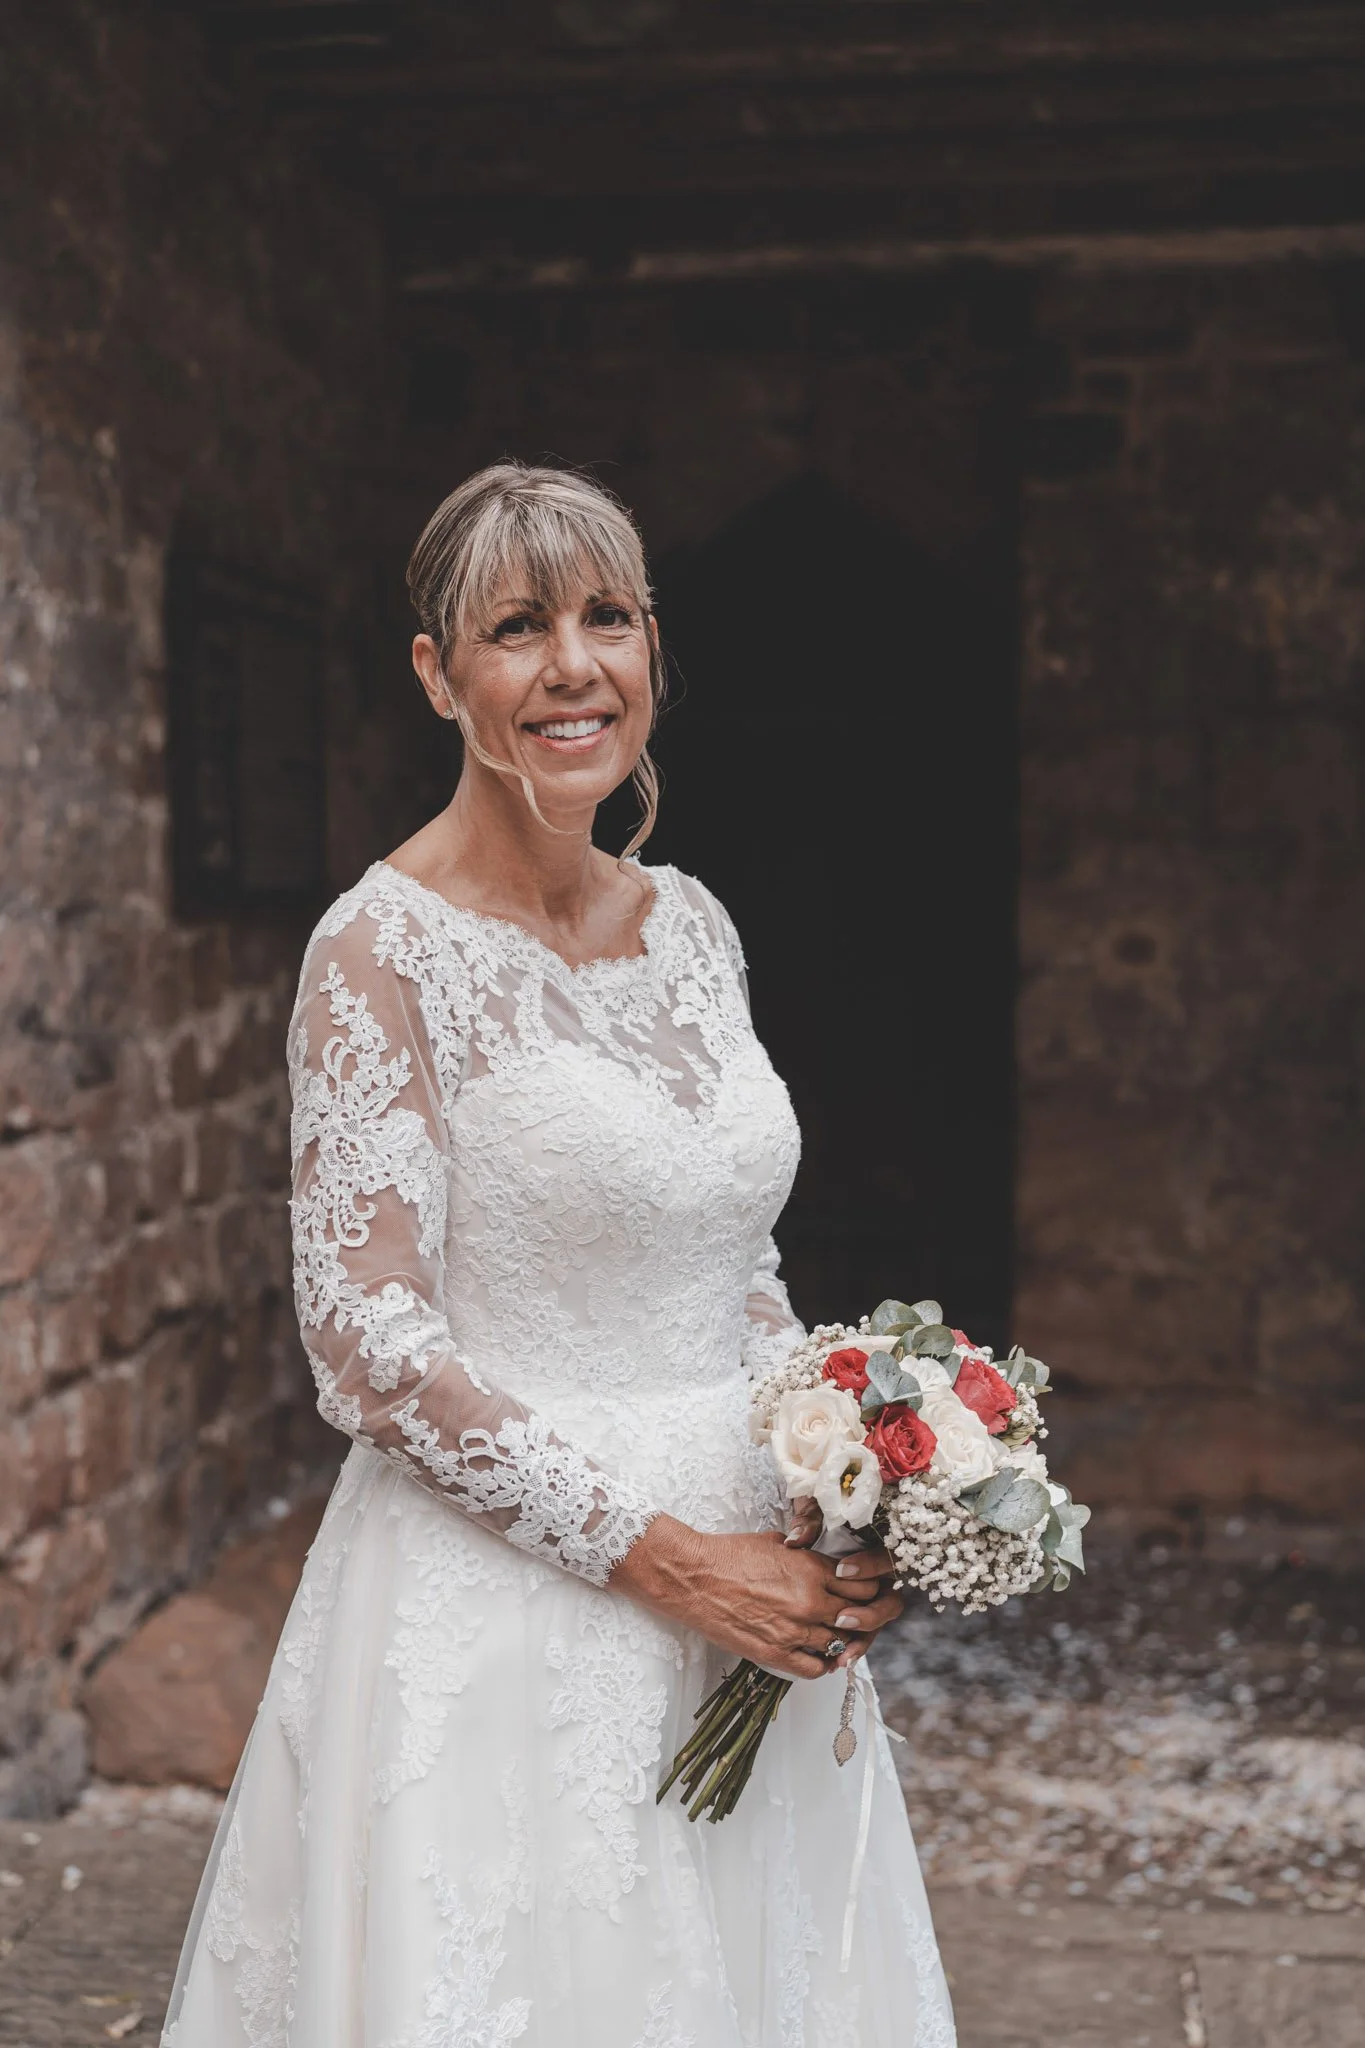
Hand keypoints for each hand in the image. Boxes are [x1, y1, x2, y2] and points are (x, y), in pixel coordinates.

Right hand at [611, 1513, 903, 1679]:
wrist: (694, 1577)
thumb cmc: (730, 1554)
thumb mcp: (779, 1544)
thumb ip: (809, 1558)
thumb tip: (825, 1565)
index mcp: (814, 1569)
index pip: (866, 1587)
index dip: (872, 1592)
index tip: (869, 1595)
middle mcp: (811, 1601)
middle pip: (862, 1618)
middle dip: (867, 1619)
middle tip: (862, 1620)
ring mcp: (794, 1630)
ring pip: (841, 1645)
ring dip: (844, 1643)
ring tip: (840, 1638)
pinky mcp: (775, 1653)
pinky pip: (816, 1668)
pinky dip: (824, 1665)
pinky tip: (821, 1657)